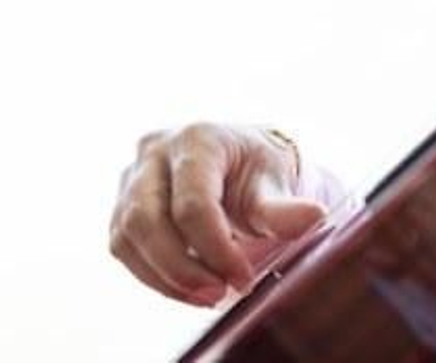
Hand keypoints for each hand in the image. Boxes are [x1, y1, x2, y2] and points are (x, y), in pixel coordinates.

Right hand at [109, 123, 327, 305]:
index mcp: (198, 138)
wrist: (238, 163)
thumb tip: (314, 218)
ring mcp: (131, 177)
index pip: (193, 202)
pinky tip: (187, 287)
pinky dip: (153, 275)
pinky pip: (122, 247)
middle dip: (183, 267)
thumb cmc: (258, 169)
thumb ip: (284, 207)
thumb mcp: (275, 181)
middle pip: (148, 219)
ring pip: (127, 236)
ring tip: (207, 295)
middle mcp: (156, 151)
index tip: (242, 279)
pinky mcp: (122, 205)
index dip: (215, 248)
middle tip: (219, 295)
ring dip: (165, 276)